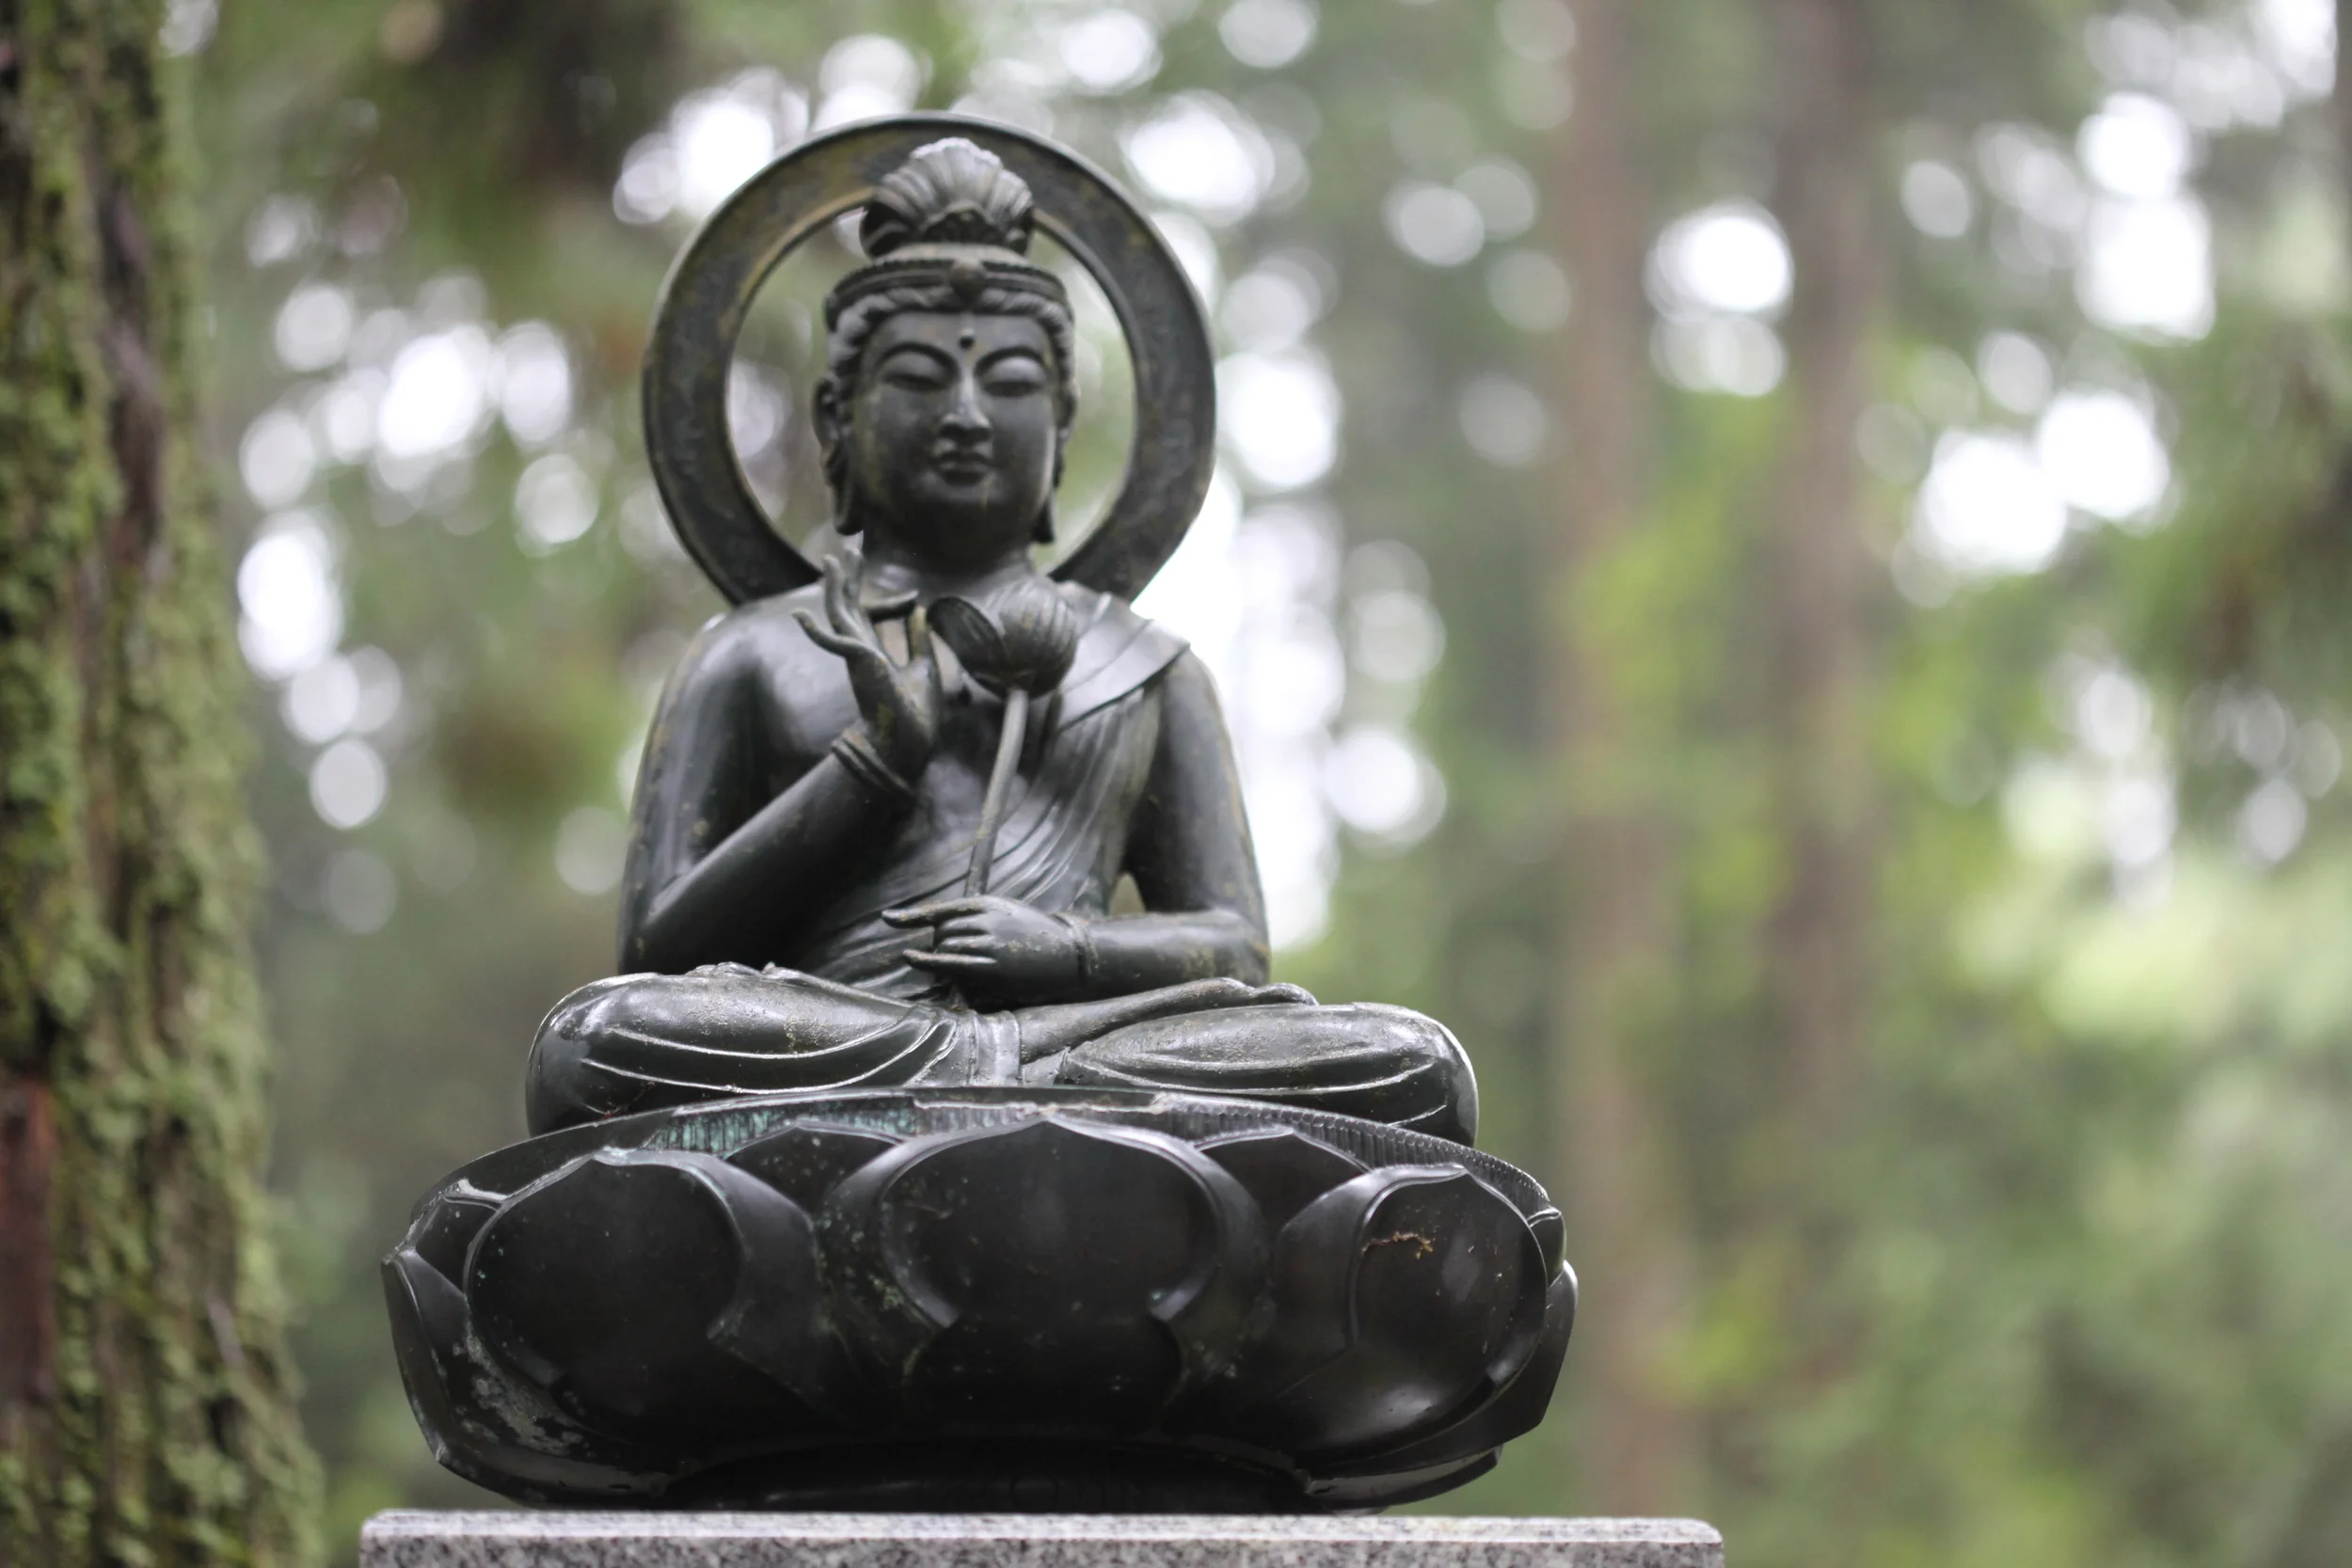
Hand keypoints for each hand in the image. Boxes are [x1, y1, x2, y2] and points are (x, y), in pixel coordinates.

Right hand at [794, 556, 940, 779]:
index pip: (873, 619)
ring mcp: (857, 658)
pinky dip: (817, 632)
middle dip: (850, 579)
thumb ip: (918, 639)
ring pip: (839, 616)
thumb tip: (920, 610)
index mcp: (875, 655)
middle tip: (850, 549)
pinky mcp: (858, 663)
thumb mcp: (925, 667)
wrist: (912, 744)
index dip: (891, 604)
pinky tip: (799, 616)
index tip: (913, 598)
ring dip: (835, 589)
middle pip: (849, 608)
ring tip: (830, 562)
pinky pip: (832, 644)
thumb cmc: (917, 714)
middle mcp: (861, 653)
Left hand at [884, 896, 1083, 1005]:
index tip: (888, 919)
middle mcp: (986, 923)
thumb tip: (938, 925)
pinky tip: (915, 960)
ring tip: (960, 962)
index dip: (912, 916)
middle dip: (938, 942)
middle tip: (954, 951)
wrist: (1067, 956)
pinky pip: (951, 967)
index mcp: (990, 905)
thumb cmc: (1034, 933)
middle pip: (940, 933)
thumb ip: (975, 914)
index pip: (941, 910)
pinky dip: (931, 963)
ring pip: (944, 950)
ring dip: (941, 957)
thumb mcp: (1007, 910)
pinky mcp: (991, 971)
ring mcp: (988, 948)